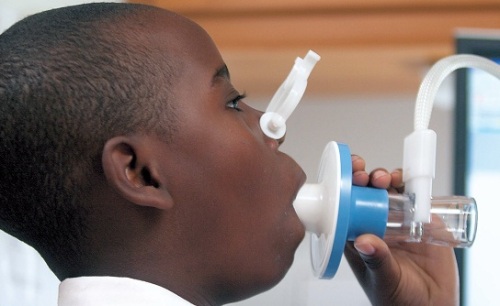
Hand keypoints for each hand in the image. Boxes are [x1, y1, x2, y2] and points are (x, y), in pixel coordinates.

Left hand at [344, 155, 458, 305]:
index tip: (347, 179)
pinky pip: (416, 198)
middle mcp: (376, 226)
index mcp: (358, 237)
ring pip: (389, 192)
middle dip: (364, 180)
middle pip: (367, 194)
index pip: (346, 208)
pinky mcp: (422, 222)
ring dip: (386, 178)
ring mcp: (398, 222)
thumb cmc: (400, 300)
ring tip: (386, 179)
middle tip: (365, 176)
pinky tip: (407, 181)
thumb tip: (364, 241)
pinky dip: (411, 185)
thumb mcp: (384, 279)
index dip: (345, 191)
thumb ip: (376, 260)